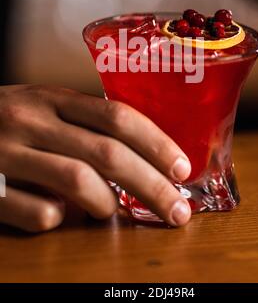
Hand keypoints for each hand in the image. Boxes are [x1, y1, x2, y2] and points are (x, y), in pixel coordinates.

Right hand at [0, 85, 190, 231]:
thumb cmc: (8, 116)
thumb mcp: (44, 104)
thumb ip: (84, 122)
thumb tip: (140, 156)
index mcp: (52, 97)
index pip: (116, 116)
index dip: (155, 142)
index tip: (181, 167)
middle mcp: (32, 120)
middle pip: (106, 153)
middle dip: (151, 184)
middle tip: (178, 209)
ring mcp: (7, 152)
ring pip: (76, 181)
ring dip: (108, 203)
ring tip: (116, 211)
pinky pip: (37, 212)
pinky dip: (61, 218)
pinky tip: (64, 216)